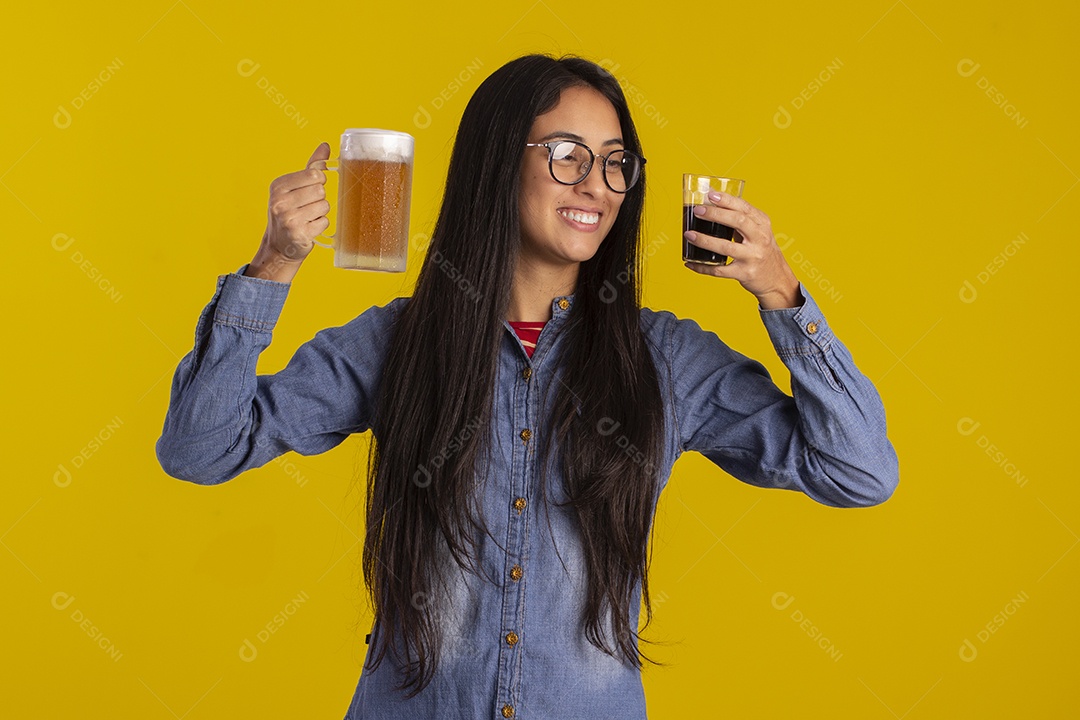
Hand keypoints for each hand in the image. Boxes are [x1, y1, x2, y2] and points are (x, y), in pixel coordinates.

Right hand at [246, 143, 330, 282]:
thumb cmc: (290, 212)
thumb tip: (325, 145)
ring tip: (307, 218)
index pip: (315, 174)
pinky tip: (308, 229)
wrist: (280, 245)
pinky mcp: (299, 233)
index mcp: (278, 186)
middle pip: (320, 191)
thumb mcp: (294, 187)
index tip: (308, 191)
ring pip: (324, 206)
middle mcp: (280, 201)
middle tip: (306, 208)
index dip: (317, 183)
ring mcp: (289, 218)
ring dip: (320, 213)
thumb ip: (312, 166)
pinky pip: (324, 222)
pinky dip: (320, 226)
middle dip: (318, 199)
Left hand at [683, 190, 801, 308]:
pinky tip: (690, 262)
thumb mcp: (758, 231)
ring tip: (689, 234)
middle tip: (698, 210)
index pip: (744, 208)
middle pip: (738, 222)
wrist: (777, 278)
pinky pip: (719, 270)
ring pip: (726, 247)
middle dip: (715, 214)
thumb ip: (741, 218)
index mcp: (762, 224)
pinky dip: (702, 267)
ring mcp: (752, 257)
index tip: (711, 195)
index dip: (727, 200)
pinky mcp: (744, 273)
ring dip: (704, 240)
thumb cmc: (762, 250)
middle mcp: (760, 239)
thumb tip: (712, 202)